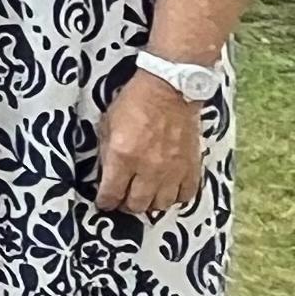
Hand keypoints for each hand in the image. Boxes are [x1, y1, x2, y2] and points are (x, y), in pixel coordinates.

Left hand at [96, 70, 206, 216]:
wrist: (169, 90)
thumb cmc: (135, 103)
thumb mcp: (107, 124)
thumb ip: (106, 152)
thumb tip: (106, 174)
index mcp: (122, 156)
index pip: (111, 193)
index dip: (105, 202)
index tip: (104, 203)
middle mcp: (148, 168)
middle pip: (136, 204)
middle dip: (125, 205)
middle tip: (122, 200)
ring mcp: (172, 170)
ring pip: (161, 205)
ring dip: (150, 204)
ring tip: (144, 197)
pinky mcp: (191, 167)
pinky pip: (185, 195)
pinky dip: (175, 197)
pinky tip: (167, 191)